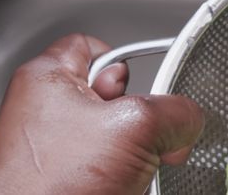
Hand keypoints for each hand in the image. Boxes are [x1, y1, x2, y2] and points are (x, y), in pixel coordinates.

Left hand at [0, 34, 204, 194]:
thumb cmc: (57, 184)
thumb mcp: (138, 127)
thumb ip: (176, 110)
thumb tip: (189, 119)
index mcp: (45, 79)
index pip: (91, 45)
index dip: (124, 60)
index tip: (143, 83)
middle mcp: (38, 111)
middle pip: (108, 94)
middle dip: (138, 117)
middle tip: (145, 137)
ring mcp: (45, 150)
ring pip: (109, 135)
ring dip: (135, 152)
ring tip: (134, 170)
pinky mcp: (55, 181)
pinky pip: (99, 166)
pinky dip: (121, 175)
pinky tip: (126, 186)